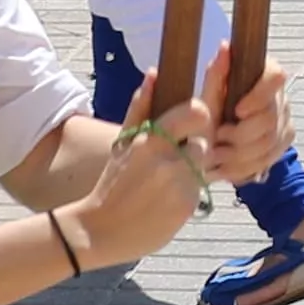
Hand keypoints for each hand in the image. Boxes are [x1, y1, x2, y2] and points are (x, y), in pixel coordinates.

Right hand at [67, 114, 208, 272]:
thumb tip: (154, 73)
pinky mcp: (188, 206)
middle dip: (192, 149)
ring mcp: (182, 184)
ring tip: (165, 183)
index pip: (197, 111)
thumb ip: (140, 107)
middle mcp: (170, 160)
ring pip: (202, 167)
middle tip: (173, 160)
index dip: (199, 116)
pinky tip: (165, 201)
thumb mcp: (122, 143)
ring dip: (190, 172)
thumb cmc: (112, 182)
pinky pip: (198, 190)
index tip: (190, 123)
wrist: (100, 231)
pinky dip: (186, 193)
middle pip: (203, 142)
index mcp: (152, 138)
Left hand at [183, 56, 294, 187]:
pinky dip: (246, 166)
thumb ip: (217, 75)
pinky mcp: (285, 139)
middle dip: (241, 135)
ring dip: (240, 154)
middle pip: (271, 118)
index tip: (237, 111)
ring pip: (270, 142)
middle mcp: (280, 95)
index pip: (276, 77)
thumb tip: (225, 47)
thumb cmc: (210, 112)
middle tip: (218, 140)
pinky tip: (227, 169)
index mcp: (264, 74)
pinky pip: (270, 157)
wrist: (214, 138)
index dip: (259, 96)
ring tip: (217, 158)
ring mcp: (286, 119)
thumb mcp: (209, 96)